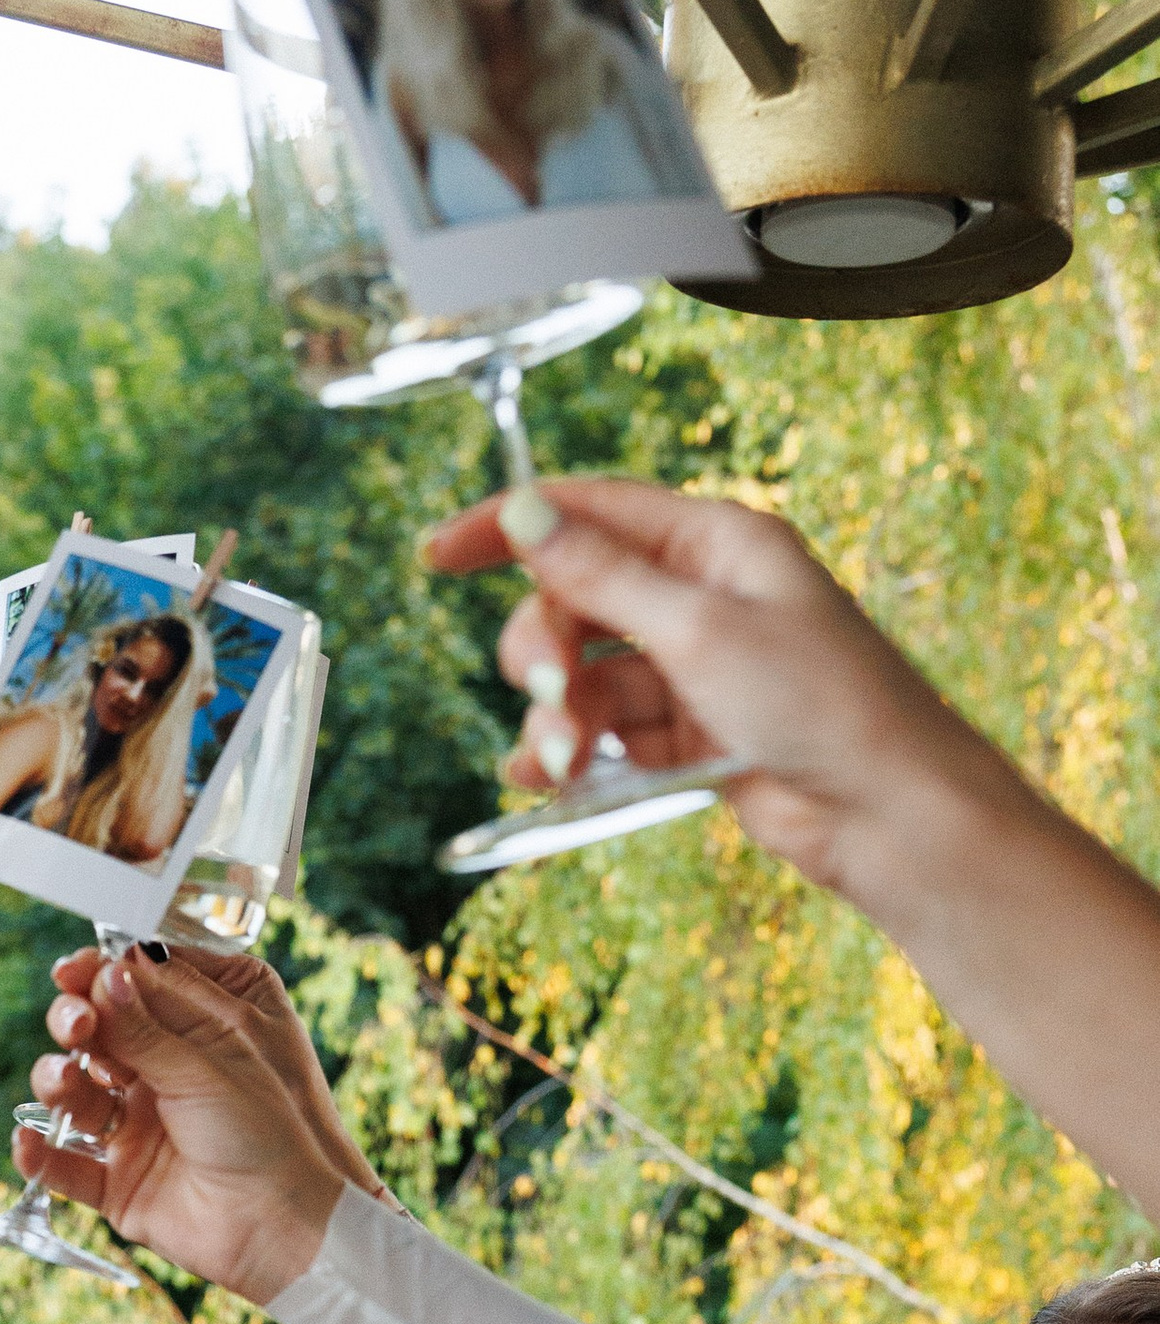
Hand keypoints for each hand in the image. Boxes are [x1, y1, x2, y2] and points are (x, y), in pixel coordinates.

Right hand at [20, 942, 375, 1303]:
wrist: (281, 1227)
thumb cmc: (269, 1137)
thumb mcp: (209, 1066)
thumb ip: (147, 1027)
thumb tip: (106, 974)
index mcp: (195, 1038)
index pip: (135, 990)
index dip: (99, 977)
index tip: (72, 972)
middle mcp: (161, 1078)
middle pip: (96, 1036)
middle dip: (76, 1024)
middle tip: (77, 1026)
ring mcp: (136, 1130)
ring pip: (74, 1095)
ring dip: (56, 1082)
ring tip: (62, 1083)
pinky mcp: (117, 1184)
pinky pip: (65, 1165)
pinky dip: (39, 1154)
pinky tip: (28, 1141)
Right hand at [418, 475, 1009, 905]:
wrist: (886, 812)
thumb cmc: (823, 704)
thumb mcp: (700, 629)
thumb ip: (603, 576)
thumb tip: (525, 515)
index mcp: (715, 543)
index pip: (590, 511)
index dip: (507, 526)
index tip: (436, 555)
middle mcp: (702, 596)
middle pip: (574, 601)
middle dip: (544, 652)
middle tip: (547, 698)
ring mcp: (694, 667)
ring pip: (585, 676)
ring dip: (559, 717)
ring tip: (564, 764)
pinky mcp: (690, 734)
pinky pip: (607, 732)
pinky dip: (574, 754)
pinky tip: (549, 781)